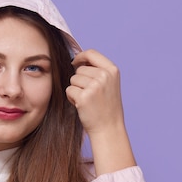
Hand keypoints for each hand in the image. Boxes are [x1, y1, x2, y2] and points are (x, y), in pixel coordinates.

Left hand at [66, 49, 135, 173]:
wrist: (108, 128)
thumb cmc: (106, 107)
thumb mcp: (109, 84)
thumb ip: (97, 71)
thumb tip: (77, 61)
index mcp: (112, 70)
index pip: (91, 53)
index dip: (80, 56)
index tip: (75, 62)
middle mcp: (104, 76)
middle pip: (79, 69)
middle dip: (79, 81)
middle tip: (89, 94)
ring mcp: (94, 86)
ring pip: (73, 80)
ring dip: (75, 90)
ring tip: (86, 100)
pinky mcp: (83, 97)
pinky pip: (69, 90)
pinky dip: (72, 98)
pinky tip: (81, 106)